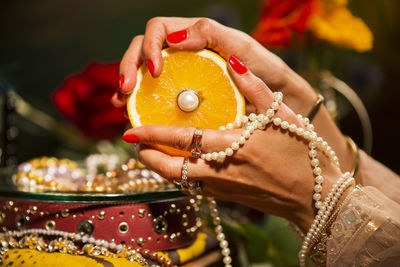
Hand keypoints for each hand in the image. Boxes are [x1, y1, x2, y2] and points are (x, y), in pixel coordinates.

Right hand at [112, 17, 315, 114]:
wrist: (284, 104)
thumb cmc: (268, 74)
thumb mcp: (245, 50)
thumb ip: (213, 35)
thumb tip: (175, 38)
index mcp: (196, 37)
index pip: (159, 30)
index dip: (149, 46)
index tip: (154, 70)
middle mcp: (185, 55)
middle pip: (143, 50)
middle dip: (128, 66)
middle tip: (125, 90)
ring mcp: (183, 77)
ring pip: (144, 74)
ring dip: (128, 85)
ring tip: (121, 103)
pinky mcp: (184, 98)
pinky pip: (156, 97)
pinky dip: (141, 103)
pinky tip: (133, 114)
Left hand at [123, 58, 342, 231]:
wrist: (315, 197)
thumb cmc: (302, 154)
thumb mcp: (282, 115)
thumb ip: (254, 87)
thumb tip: (233, 61)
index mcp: (232, 146)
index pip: (181, 140)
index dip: (152, 135)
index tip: (130, 130)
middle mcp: (220, 171)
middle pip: (169, 169)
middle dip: (146, 157)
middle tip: (134, 144)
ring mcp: (222, 189)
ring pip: (178, 181)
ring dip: (159, 168)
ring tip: (149, 152)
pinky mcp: (227, 198)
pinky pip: (193, 188)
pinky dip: (178, 176)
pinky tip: (179, 163)